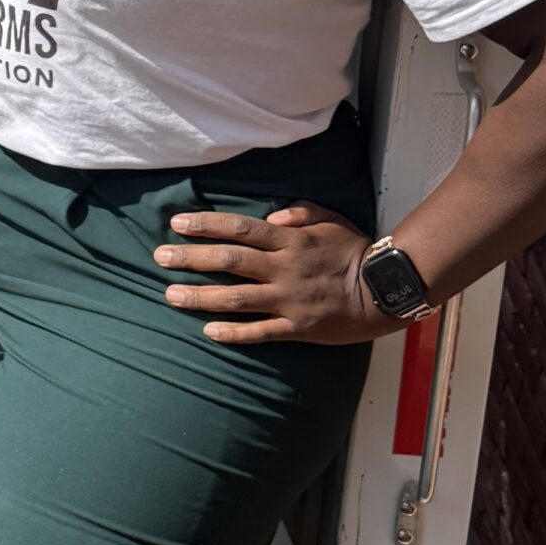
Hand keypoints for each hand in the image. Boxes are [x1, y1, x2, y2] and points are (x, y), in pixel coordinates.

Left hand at [155, 203, 396, 345]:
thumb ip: (301, 212)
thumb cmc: (355, 251)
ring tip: (170, 295)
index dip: (206, 225)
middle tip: (159, 258)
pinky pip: (260, 332)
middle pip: (229, 261)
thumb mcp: (332, 220)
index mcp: (290, 241)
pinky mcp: (298, 328)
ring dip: (200, 297)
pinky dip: (233, 332)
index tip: (177, 224)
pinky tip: (208, 330)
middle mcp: (284, 269)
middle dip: (190, 259)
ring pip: (236, 298)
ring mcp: (289, 300)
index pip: (239, 229)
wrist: (387, 290)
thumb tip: (272, 215)